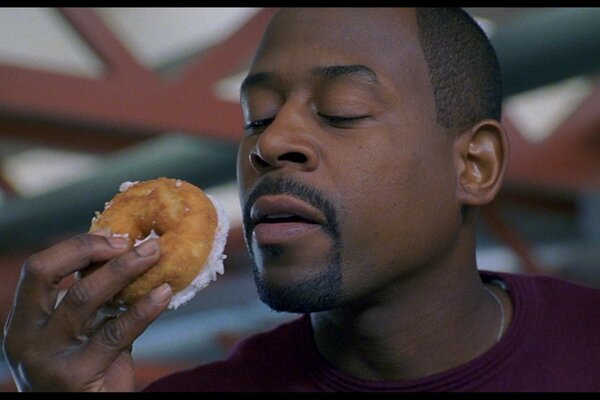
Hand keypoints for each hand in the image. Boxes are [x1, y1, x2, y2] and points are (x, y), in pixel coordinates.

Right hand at [2, 230, 171, 391]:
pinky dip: (144, 308)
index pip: (38, 270)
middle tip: (135, 242)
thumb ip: (94, 303)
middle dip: (92, 248)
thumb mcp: (82, 335)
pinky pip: (115, 330)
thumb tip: (125, 254)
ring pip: (84, 296)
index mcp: (23, 323)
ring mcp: (45, 357)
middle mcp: (24, 338)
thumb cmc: (90, 377)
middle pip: (48, 273)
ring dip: (125, 269)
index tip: (113, 235)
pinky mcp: (74, 375)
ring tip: (155, 254)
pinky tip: (164, 293)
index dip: (76, 246)